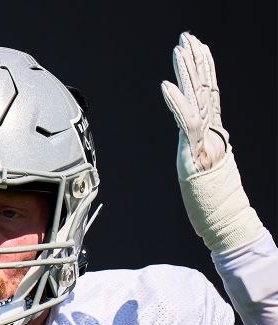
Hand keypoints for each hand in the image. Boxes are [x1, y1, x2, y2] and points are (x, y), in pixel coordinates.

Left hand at [158, 31, 261, 252]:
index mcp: (213, 131)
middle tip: (187, 38)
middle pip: (205, 87)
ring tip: (180, 50)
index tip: (195, 47)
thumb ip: (200, 146)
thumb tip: (197, 137)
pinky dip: (176, 104)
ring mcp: (205, 138)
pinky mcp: (196, 150)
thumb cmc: (212, 198)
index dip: (203, 68)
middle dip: (195, 60)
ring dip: (187, 72)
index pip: (209, 91)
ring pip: (197, 97)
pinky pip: (186, 122)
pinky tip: (166, 87)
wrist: (225, 218)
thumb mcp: (201, 164)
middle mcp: (212, 129)